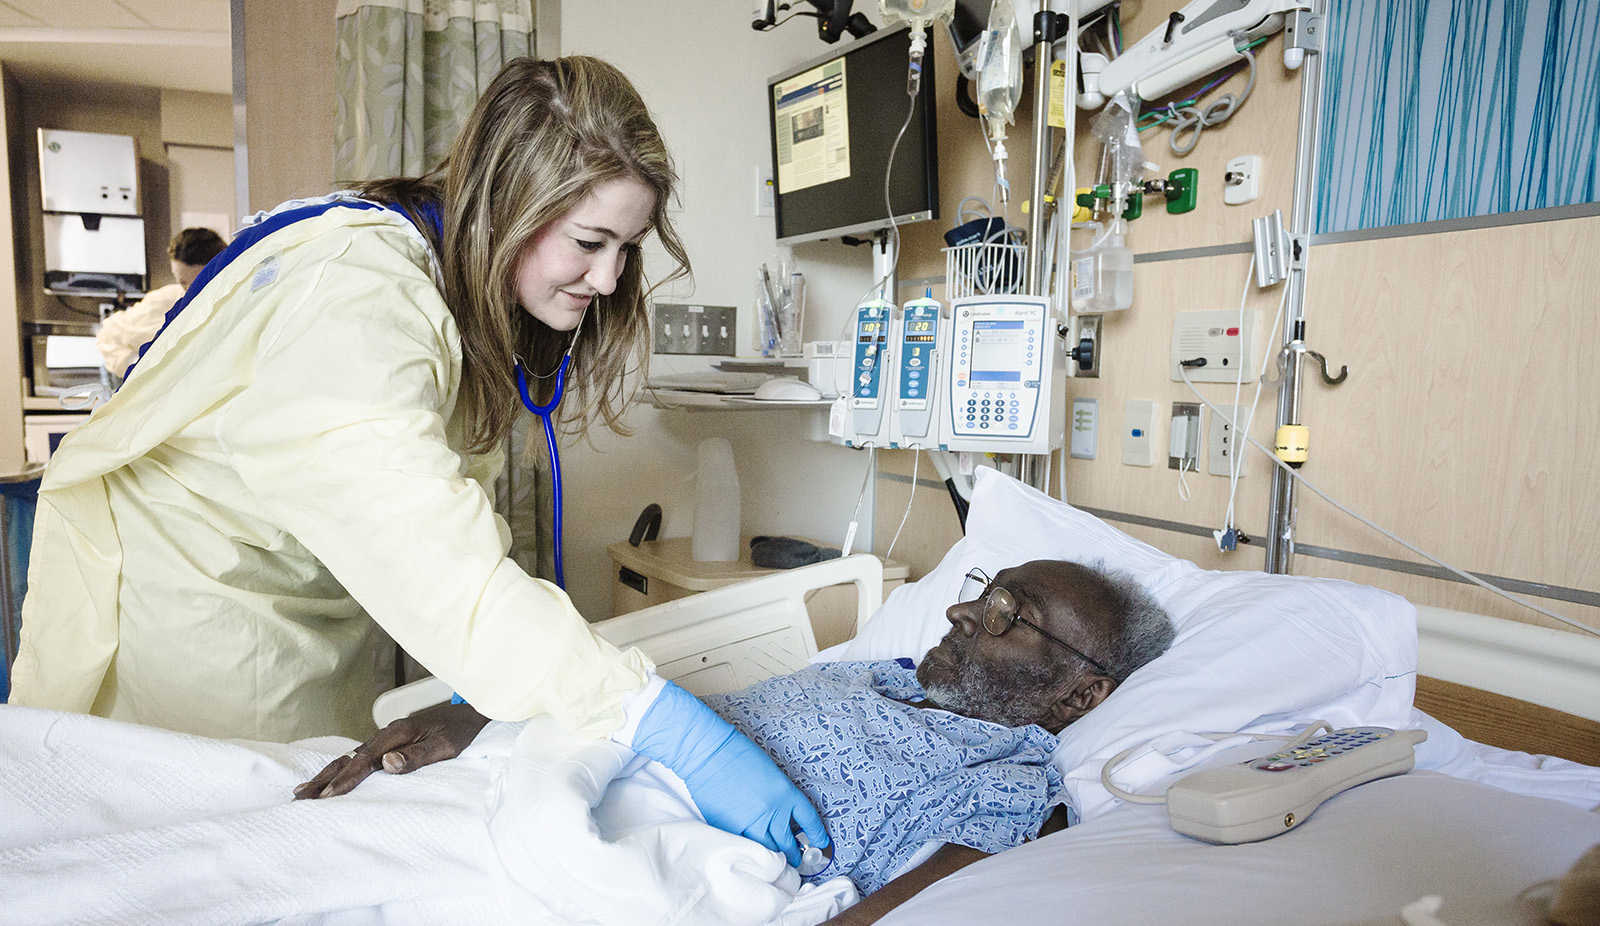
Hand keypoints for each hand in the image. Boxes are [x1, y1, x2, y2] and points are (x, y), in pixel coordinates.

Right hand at [293, 701, 489, 799]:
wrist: (472, 712)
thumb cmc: (461, 730)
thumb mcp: (446, 746)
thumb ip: (418, 755)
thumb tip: (387, 763)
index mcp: (399, 732)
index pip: (366, 758)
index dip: (347, 778)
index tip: (329, 796)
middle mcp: (388, 733)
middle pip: (351, 756)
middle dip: (326, 777)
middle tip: (300, 797)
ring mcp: (387, 737)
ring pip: (352, 756)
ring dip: (329, 773)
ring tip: (305, 791)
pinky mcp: (390, 742)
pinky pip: (360, 756)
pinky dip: (343, 767)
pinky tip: (332, 777)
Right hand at [630, 682, 827, 866]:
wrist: (707, 753)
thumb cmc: (737, 754)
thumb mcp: (770, 773)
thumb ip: (779, 796)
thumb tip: (781, 817)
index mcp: (785, 793)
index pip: (808, 820)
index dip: (816, 834)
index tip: (820, 842)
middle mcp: (772, 812)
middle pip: (790, 843)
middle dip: (795, 855)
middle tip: (797, 861)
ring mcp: (750, 823)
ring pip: (768, 852)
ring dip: (775, 860)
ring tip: (778, 865)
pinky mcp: (730, 830)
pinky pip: (745, 848)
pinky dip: (751, 853)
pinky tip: (754, 856)